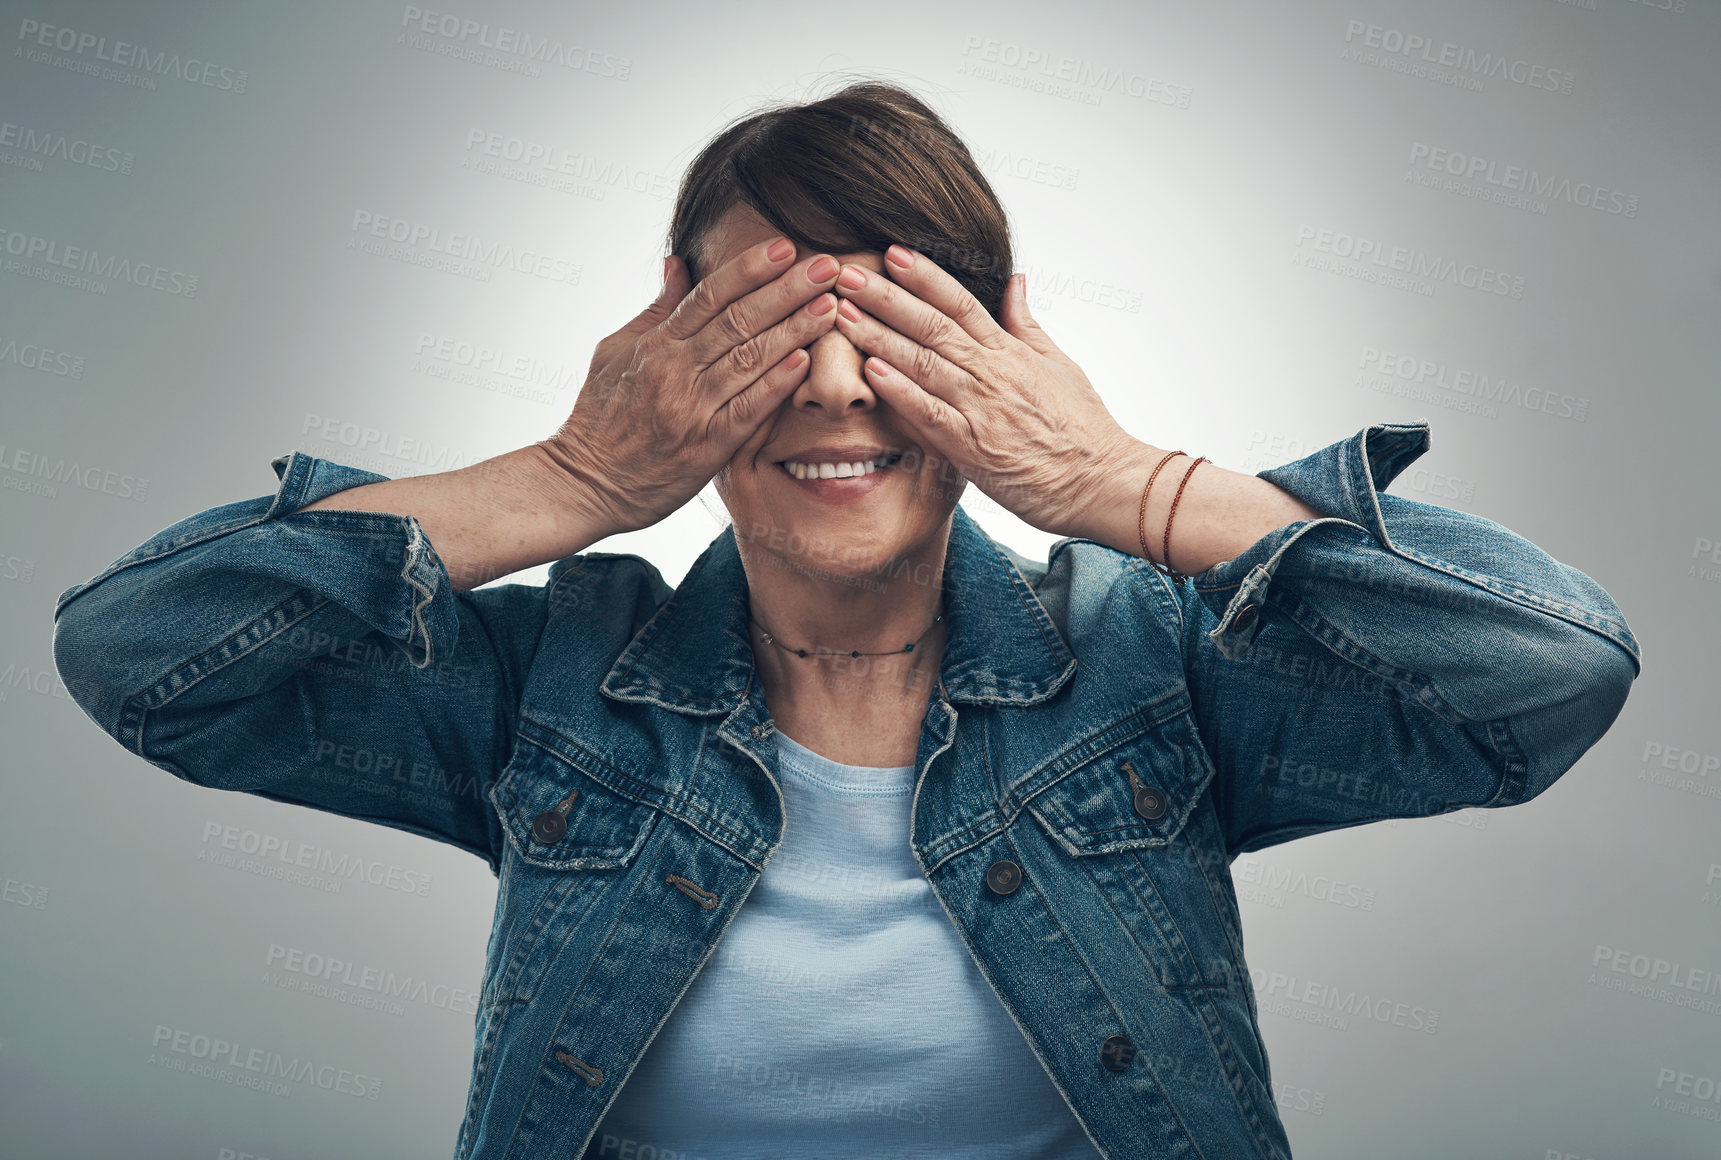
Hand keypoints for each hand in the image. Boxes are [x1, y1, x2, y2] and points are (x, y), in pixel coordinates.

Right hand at [541, 240, 841, 535]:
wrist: (584, 482)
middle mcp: (675, 370)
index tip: (785, 247)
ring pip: (748, 360)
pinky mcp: (706, 446)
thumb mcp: (616, 351)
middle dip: (786, 291)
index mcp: (656, 344)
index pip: (709, 296)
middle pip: (738, 320)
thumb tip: (679, 261)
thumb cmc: (600, 417)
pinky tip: (804, 361)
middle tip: (827, 267)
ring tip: (829, 306)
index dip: (748, 269)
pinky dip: (775, 384)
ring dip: (793, 330)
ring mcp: (692, 408)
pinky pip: (747, 410)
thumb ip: (657, 309)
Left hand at [829, 245, 1142, 540]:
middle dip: (886, 297)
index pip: (960, 303)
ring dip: (879, 337)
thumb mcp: (1059, 365)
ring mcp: (980, 408)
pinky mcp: (973, 447)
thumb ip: (1027, 324)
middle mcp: (991, 373)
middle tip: (846, 273)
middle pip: (931, 324)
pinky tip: (871, 372)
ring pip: (923, 363)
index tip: (891, 253)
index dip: (924, 276)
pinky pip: (930, 414)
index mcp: (1009, 352)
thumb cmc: (1083, 428)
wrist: (1101, 480)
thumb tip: (1015, 280)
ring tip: (842, 314)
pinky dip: (901, 392)